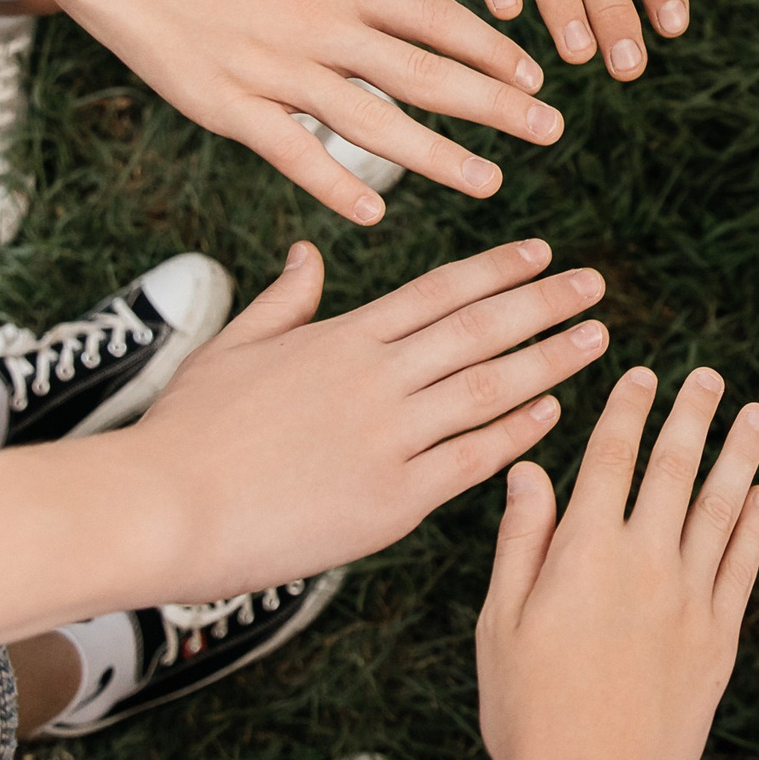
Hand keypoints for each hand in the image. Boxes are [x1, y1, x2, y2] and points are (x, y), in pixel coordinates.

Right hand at [29, 0, 562, 223]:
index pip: (437, 18)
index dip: (491, 50)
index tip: (534, 75)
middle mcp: (319, 24)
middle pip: (428, 73)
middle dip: (497, 105)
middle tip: (550, 130)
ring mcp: (274, 68)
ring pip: (376, 122)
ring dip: (440, 157)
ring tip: (491, 182)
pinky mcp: (226, 104)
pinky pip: (294, 154)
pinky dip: (337, 188)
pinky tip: (376, 216)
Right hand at [130, 238, 605, 598]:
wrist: (161, 508)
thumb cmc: (184, 432)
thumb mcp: (232, 347)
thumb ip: (285, 300)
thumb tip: (309, 251)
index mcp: (342, 337)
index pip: (440, 290)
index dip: (499, 269)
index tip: (544, 253)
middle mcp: (375, 378)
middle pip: (480, 328)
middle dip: (545, 302)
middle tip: (595, 283)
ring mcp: (387, 437)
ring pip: (490, 387)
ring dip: (550, 359)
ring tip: (597, 338)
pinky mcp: (390, 500)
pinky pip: (472, 459)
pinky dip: (517, 434)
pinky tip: (554, 414)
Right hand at [477, 365, 758, 759]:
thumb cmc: (528, 715)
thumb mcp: (500, 623)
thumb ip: (521, 540)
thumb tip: (529, 471)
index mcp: (583, 552)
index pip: (610, 458)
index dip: (628, 409)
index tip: (643, 373)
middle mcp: (644, 563)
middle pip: (673, 469)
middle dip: (691, 414)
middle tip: (709, 375)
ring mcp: (689, 600)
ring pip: (722, 507)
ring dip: (740, 455)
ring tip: (757, 415)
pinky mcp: (719, 639)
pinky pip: (743, 566)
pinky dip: (754, 525)